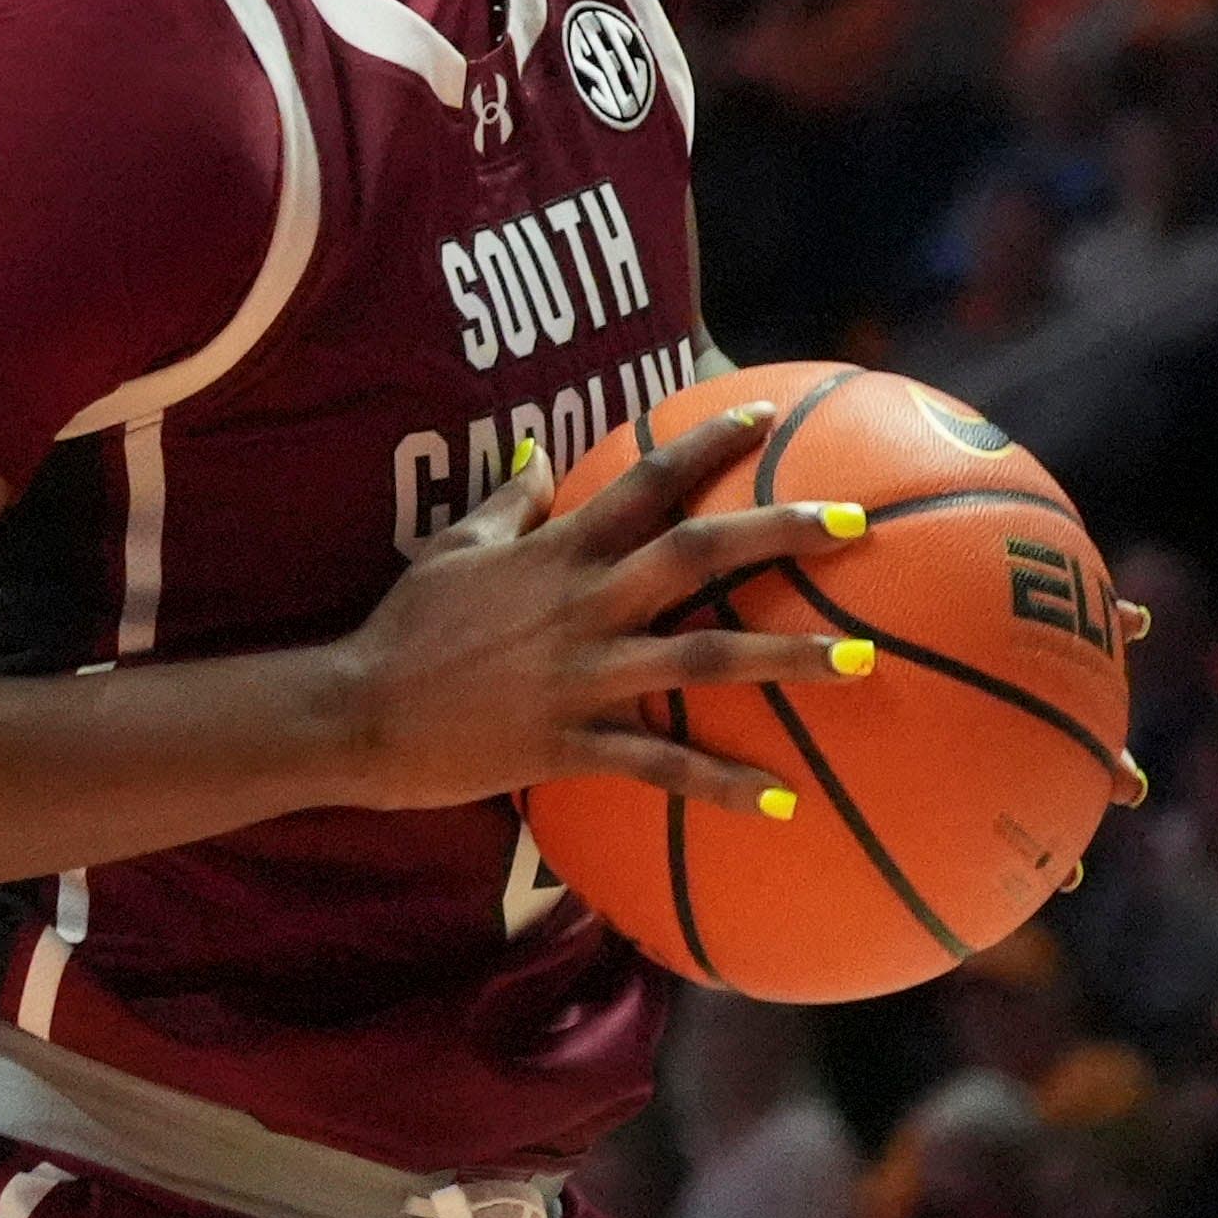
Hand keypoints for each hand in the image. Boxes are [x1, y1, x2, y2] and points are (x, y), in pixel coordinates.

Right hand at [322, 406, 873, 815]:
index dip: (708, 443)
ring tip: (860, 660)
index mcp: (557, 552)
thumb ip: (508, 504)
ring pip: (703, 659)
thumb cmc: (404, 628)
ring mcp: (582, 675)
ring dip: (787, 657)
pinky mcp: (572, 741)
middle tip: (855, 524)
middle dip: (780, 533)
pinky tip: (781, 800)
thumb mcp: (451, 549)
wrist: (357, 711)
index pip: (645, 482)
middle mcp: (583, 605)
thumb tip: (545, 460)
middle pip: (698, 555)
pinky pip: (661, 766)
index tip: (768, 417)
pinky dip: (722, 784)